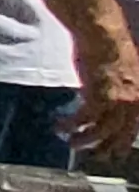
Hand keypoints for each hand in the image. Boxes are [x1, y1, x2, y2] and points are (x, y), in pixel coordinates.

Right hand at [73, 22, 138, 155]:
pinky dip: (71, 124)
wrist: (102, 33)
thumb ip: (120, 92)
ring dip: (84, 140)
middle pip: (121, 134)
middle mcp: (134, 102)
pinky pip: (84, 118)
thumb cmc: (109, 48)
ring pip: (102, 131)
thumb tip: (108, 104)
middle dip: (106, 148)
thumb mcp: (122, 75)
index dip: (122, 143)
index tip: (112, 154)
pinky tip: (60, 125)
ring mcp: (118, 100)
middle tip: (93, 157)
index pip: (133, 129)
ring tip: (71, 143)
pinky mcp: (100, 95)